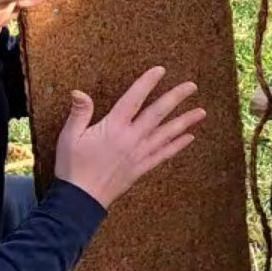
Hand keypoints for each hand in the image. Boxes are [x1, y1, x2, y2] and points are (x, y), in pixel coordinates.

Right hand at [54, 66, 205, 207]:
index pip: (134, 99)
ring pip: (166, 134)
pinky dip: (177, 146)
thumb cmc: (73, 167)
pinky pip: (163, 155)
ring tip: (201, 112)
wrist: (81, 199)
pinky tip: (189, 137)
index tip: (160, 70)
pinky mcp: (141, 168)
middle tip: (192, 86)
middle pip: (157, 113)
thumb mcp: (70, 136)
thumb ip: (79, 112)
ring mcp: (139, 154)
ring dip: (184, 121)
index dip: (147, 83)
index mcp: (113, 127)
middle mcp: (131, 139)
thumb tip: (79, 92)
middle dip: (176, 98)